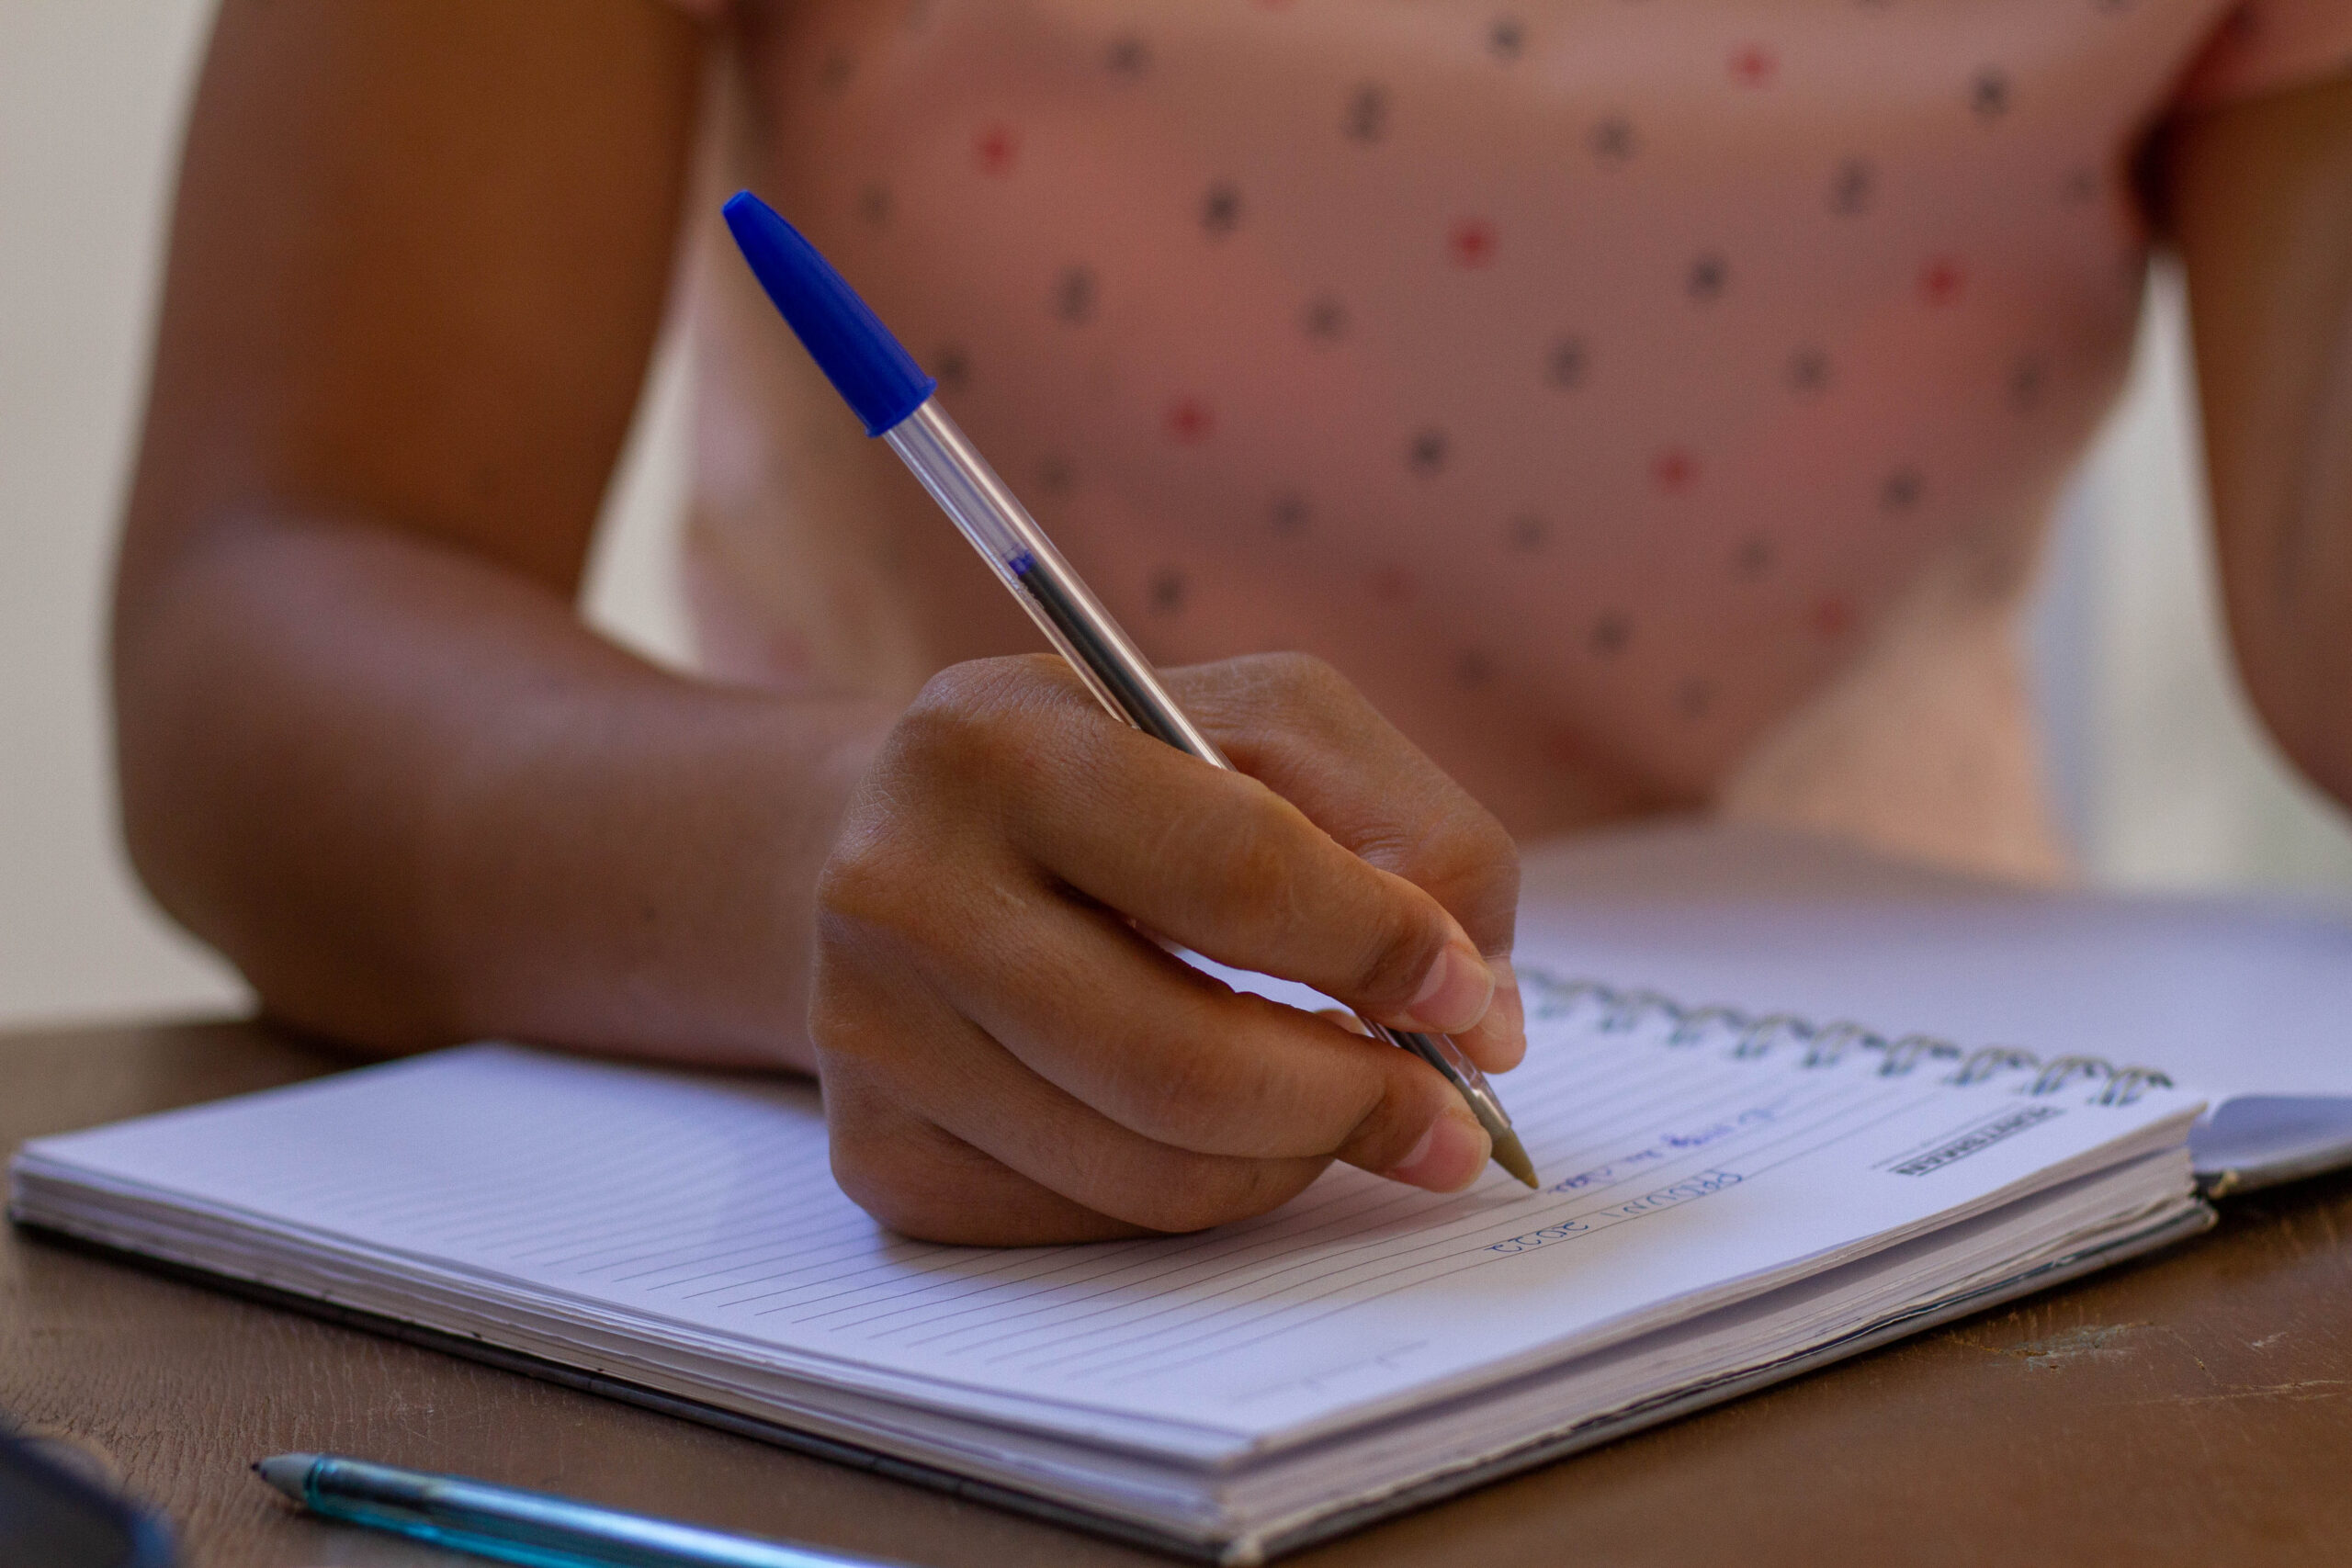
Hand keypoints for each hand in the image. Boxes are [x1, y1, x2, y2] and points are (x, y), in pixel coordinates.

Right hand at [810, 652, 1524, 1243]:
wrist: (894, 843)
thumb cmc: (1114, 773)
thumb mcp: (1263, 726)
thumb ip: (1403, 828)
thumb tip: (1480, 1016)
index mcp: (994, 742)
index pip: (1232, 874)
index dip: (1379, 947)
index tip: (1464, 993)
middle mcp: (899, 891)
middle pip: (1181, 1063)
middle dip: (1355, 1101)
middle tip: (1448, 1121)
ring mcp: (873, 1038)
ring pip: (1149, 1170)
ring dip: (1294, 1159)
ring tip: (1348, 1110)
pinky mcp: (881, 1154)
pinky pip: (1095, 1223)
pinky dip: (1203, 1192)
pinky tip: (1224, 1127)